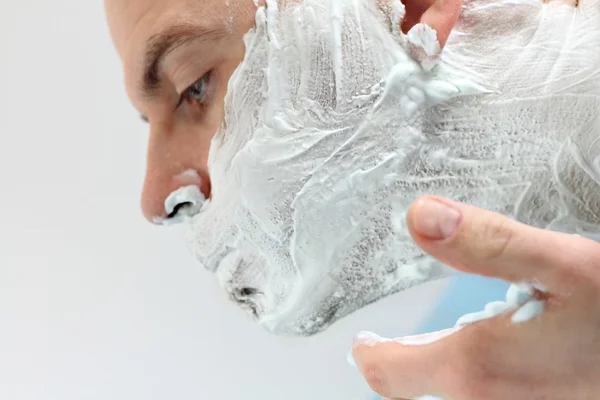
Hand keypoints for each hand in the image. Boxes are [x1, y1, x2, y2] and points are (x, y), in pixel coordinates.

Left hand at [352, 196, 599, 399]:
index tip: (364, 342)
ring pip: (461, 399)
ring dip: (444, 375)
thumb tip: (420, 215)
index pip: (389, 375)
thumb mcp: (565, 265)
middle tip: (397, 343)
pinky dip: (485, 382)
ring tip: (452, 341)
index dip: (371, 355)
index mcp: (479, 369)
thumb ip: (488, 242)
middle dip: (406, 366)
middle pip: (422, 392)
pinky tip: (509, 356)